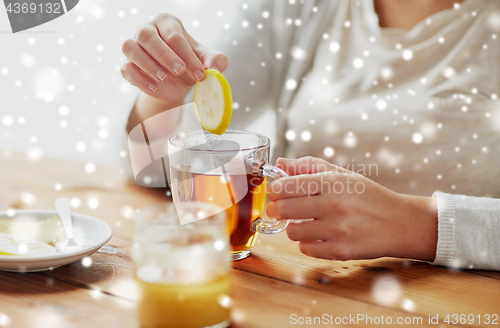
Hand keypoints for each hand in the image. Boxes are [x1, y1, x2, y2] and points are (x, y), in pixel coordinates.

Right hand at [120, 13, 227, 105]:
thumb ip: (216, 61)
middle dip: (164, 54)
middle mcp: (148, 30)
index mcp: (168, 23)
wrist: (177, 86)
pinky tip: (155, 88)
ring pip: (130, 47)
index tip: (200, 73)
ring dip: (148, 64)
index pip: (174, 35)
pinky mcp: (128, 66)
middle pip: (146, 35)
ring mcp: (135, 47)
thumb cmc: (191, 66)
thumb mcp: (207, 63)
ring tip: (164, 78)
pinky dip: (139, 79)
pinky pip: (126, 68)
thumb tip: (214, 68)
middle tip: (179, 71)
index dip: (187, 55)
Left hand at [267, 157, 437, 261]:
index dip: (274, 190)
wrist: (400, 223)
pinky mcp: (341, 251)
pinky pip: (305, 249)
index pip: (286, 185)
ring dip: (293, 228)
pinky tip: (317, 236)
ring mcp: (337, 230)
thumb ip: (308, 167)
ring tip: (303, 223)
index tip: (276, 193)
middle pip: (283, 209)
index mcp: (332, 182)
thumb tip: (280, 163)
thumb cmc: (367, 196)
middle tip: (279, 210)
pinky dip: (307, 244)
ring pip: (292, 232)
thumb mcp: (342, 174)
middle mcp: (334, 204)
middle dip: (276, 210)